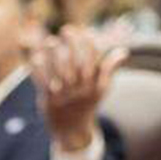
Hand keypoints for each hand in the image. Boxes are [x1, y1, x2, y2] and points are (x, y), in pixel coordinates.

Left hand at [31, 25, 125, 151]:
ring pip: (58, 71)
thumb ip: (110, 69)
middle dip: (72, 44)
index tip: (85, 31)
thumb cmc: (87, 103)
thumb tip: (124, 51)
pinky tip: (36, 57)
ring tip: (50, 41)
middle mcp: (80, 90)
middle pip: (76, 63)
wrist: (72, 130)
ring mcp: (64, 95)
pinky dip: (38, 70)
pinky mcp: (49, 100)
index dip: (90, 44)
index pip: (94, 61)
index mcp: (94, 86)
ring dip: (53, 54)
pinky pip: (42, 82)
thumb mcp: (101, 89)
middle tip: (67, 29)